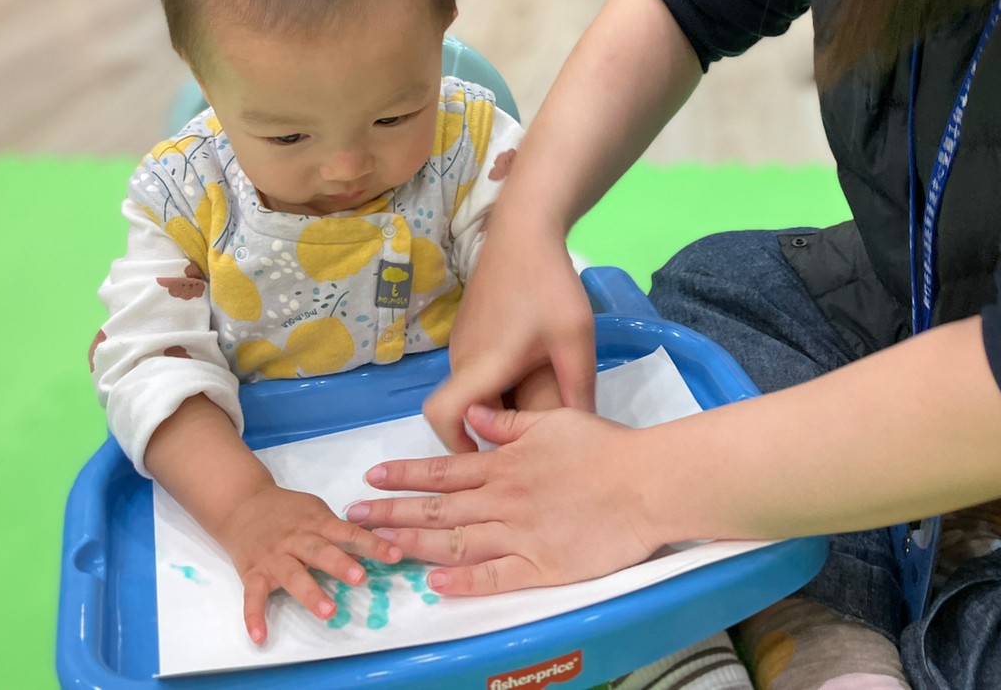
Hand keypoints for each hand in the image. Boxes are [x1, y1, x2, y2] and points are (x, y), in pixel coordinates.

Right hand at [214, 484, 401, 643]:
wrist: (242, 504)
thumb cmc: (288, 512)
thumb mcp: (317, 513)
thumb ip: (341, 533)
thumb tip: (369, 553)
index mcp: (316, 523)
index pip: (349, 532)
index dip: (373, 543)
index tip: (396, 554)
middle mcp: (296, 539)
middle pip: (320, 551)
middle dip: (340, 565)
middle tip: (361, 578)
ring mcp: (273, 557)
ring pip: (292, 575)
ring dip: (310, 593)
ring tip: (329, 611)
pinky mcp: (253, 573)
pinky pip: (252, 596)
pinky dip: (254, 616)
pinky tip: (260, 635)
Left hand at [347, 405, 660, 594]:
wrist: (645, 483)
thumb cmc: (605, 447)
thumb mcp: (554, 421)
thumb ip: (510, 424)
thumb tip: (475, 416)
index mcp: (504, 465)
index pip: (443, 471)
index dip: (405, 475)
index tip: (373, 478)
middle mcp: (503, 501)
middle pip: (437, 510)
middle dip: (392, 513)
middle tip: (355, 517)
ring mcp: (520, 536)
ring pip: (456, 544)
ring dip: (415, 546)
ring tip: (381, 548)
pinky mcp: (542, 567)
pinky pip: (495, 577)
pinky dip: (463, 582)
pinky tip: (435, 583)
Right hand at [425, 226, 595, 451]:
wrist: (524, 230)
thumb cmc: (550, 286)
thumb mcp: (575, 341)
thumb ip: (579, 390)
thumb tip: (586, 434)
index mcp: (482, 366)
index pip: (442, 416)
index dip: (455, 443)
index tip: (485, 456)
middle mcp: (461, 358)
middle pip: (461, 410)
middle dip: (489, 430)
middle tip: (530, 435)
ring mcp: (461, 342)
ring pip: (470, 390)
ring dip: (495, 404)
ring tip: (536, 400)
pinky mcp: (468, 329)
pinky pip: (474, 370)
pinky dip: (493, 382)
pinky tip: (529, 370)